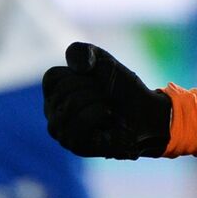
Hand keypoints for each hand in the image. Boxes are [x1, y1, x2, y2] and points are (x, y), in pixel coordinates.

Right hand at [43, 42, 170, 159]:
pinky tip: (107, 117)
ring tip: (106, 107)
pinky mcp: (75, 145)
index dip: (79, 73)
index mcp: (54, 92)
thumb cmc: (119, 86)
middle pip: (63, 91)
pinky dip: (98, 115)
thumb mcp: (101, 59)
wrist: (144, 108)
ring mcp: (61, 131)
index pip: (52, 77)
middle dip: (92, 87)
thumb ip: (80, 52)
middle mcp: (52, 113)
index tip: (93, 78)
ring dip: (97, 100)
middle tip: (104, 95)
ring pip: (70, 107)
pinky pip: (78, 126)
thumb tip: (77, 67)